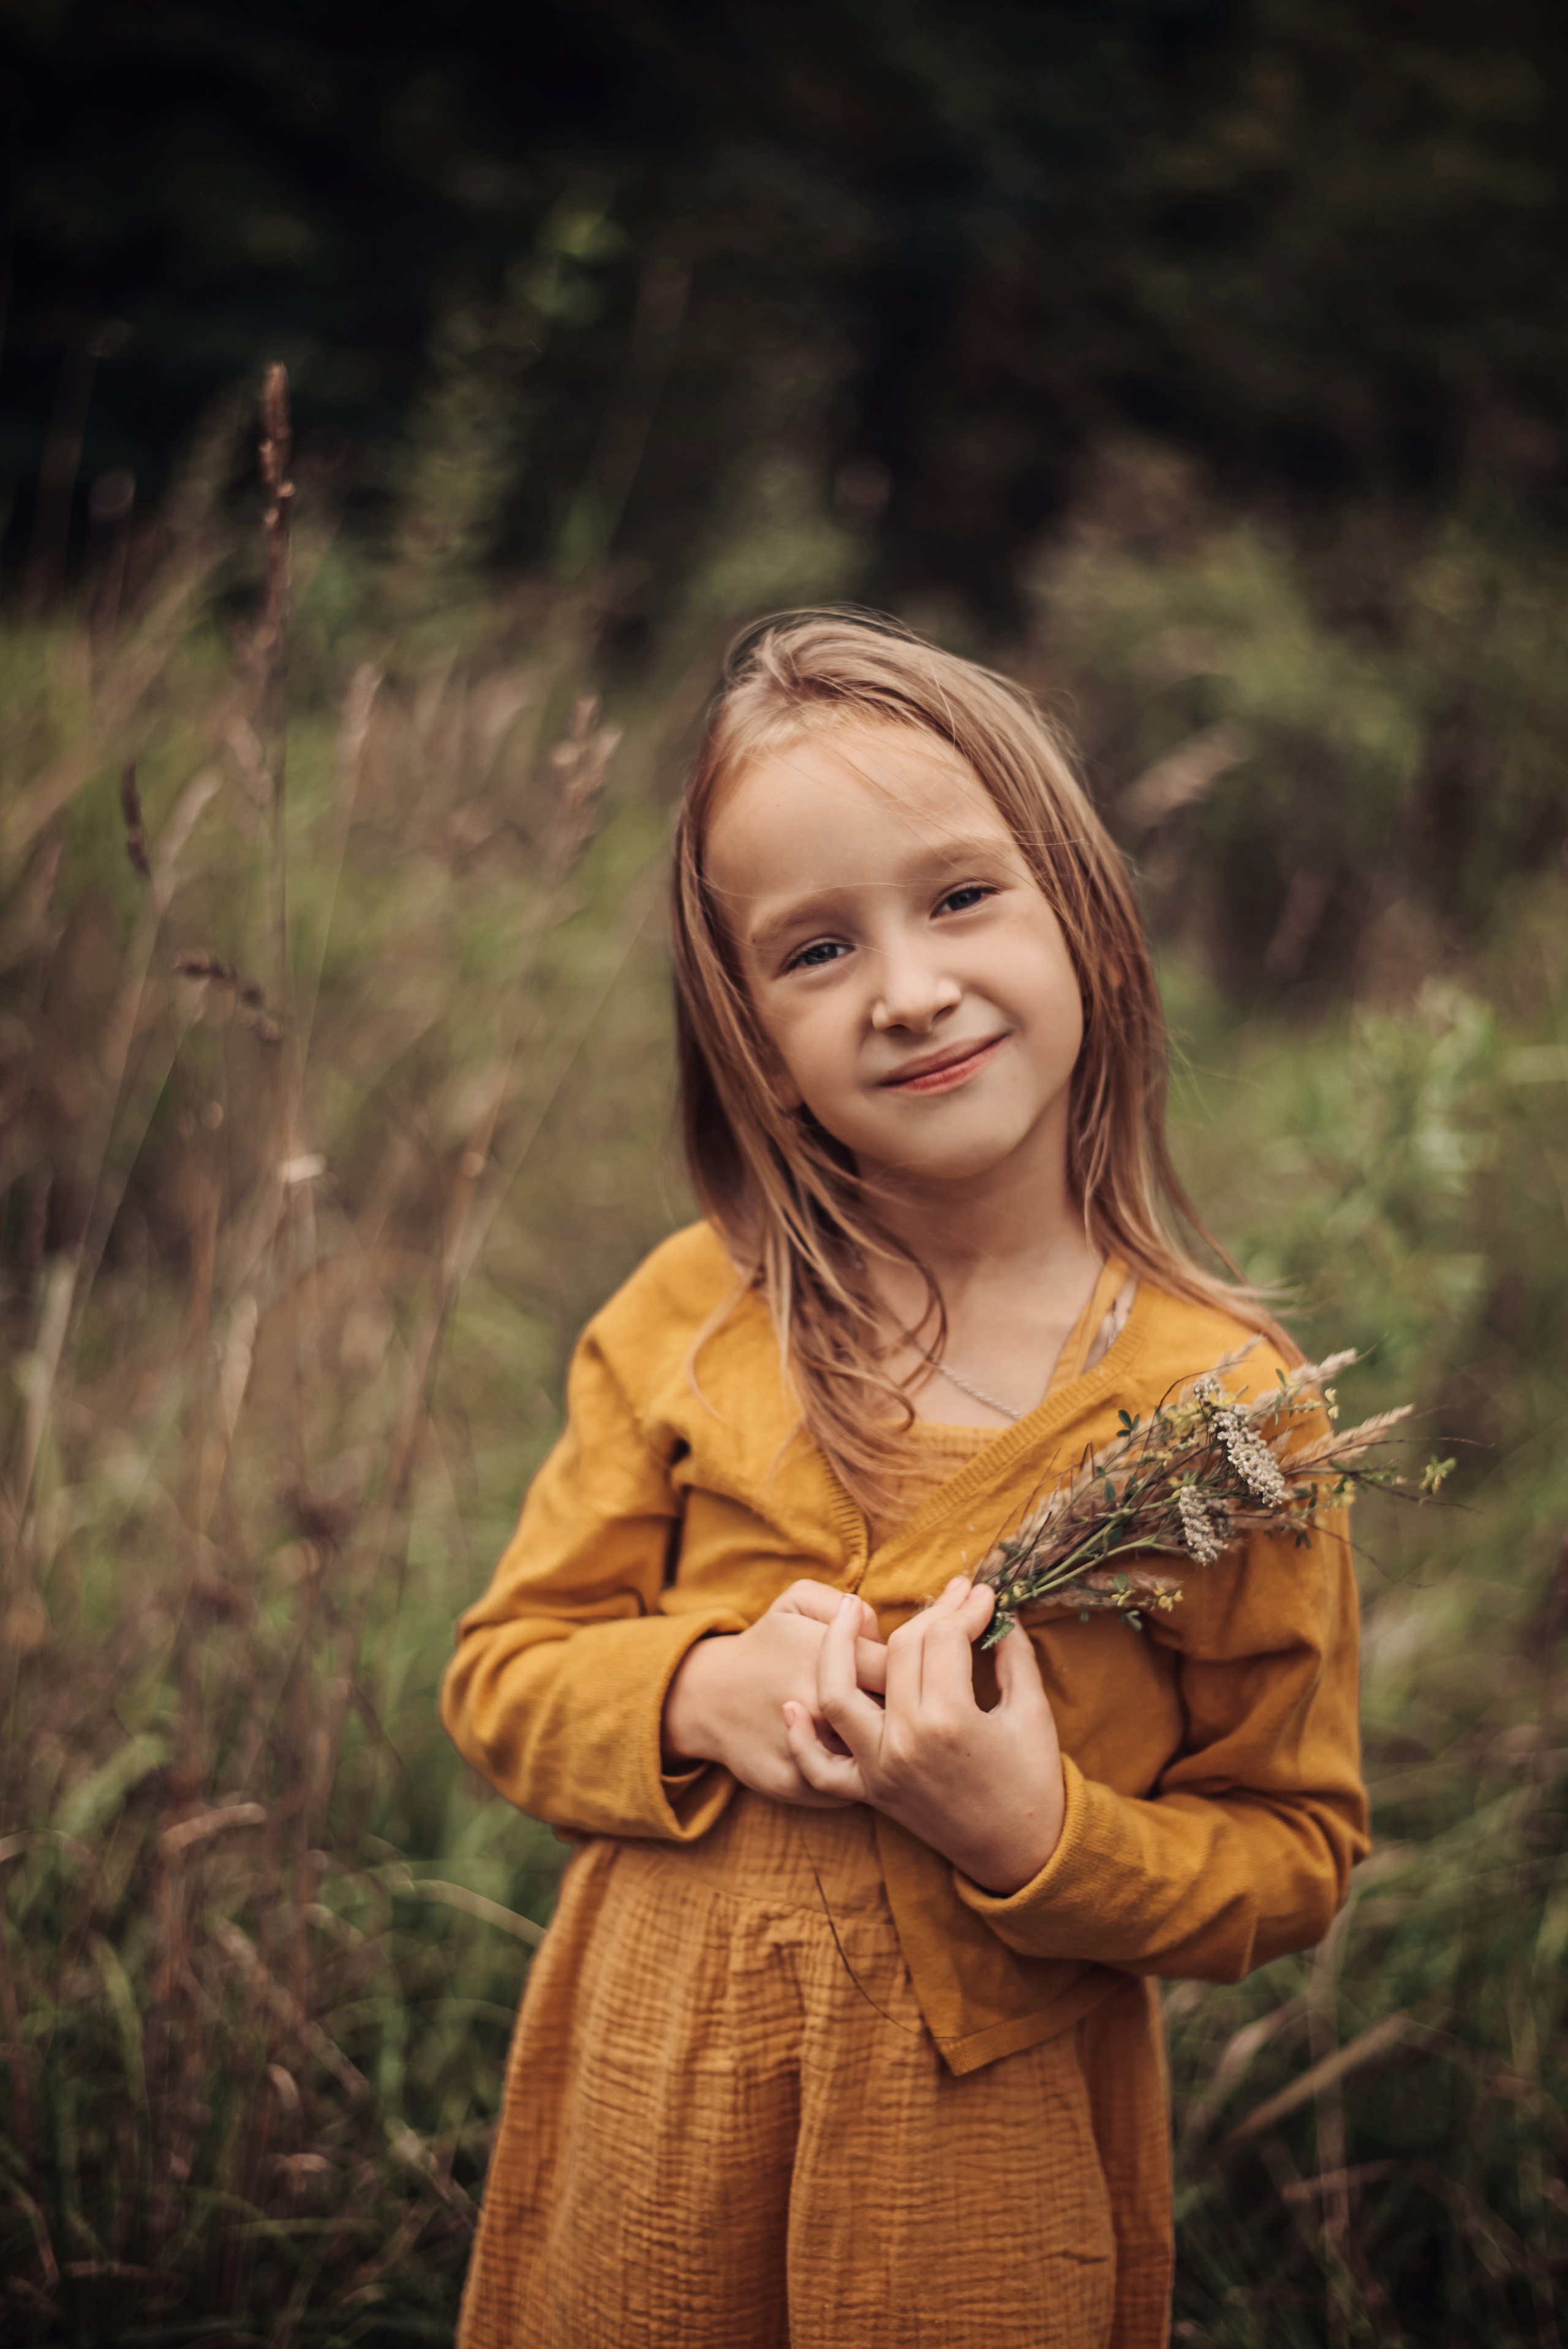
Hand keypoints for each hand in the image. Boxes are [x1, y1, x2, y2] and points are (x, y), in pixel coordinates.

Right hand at [662, 1579, 888, 1809]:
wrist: (708, 1698)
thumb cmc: (765, 1645)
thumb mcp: (796, 1602)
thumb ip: (843, 1604)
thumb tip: (874, 1629)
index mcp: (823, 1660)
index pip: (898, 1664)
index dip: (909, 1664)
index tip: (903, 1665)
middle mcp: (819, 1709)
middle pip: (892, 1713)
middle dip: (902, 1706)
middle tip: (895, 1698)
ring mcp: (807, 1752)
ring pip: (873, 1754)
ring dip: (883, 1743)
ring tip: (876, 1726)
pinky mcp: (796, 1785)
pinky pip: (848, 1785)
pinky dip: (858, 1770)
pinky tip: (855, 1753)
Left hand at [781, 1576, 1064, 1892]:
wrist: (1022, 1856)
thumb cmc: (1034, 1784)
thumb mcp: (1033, 1713)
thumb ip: (1014, 1655)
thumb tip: (1001, 1612)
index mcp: (950, 1719)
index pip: (943, 1637)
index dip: (964, 1607)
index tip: (982, 1595)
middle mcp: (905, 1741)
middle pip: (899, 1651)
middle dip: (928, 1614)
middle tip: (951, 1596)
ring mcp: (880, 1768)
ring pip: (837, 1695)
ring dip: (835, 1648)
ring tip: (848, 1611)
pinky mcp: (870, 1792)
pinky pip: (819, 1768)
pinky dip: (801, 1739)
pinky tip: (793, 1704)